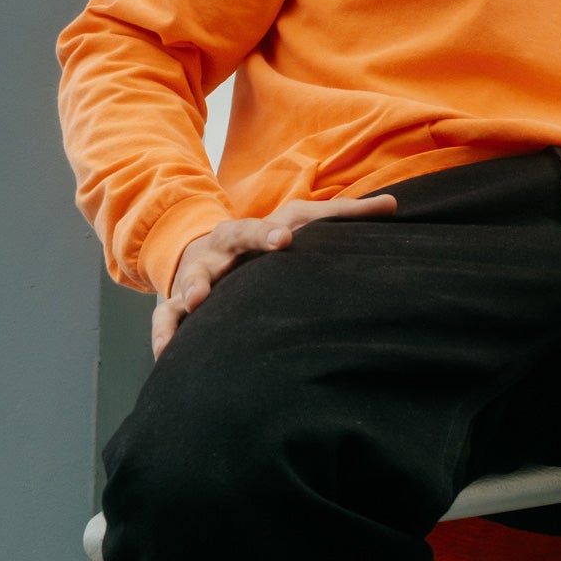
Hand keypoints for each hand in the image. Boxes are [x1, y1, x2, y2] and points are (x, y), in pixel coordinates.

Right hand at [154, 193, 398, 356]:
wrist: (200, 248)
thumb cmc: (264, 240)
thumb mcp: (296, 222)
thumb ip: (343, 215)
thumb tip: (394, 204)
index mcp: (249, 230)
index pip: (263, 226)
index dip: (271, 233)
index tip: (285, 240)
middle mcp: (220, 248)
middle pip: (229, 242)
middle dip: (231, 256)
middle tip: (237, 270)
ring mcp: (196, 274)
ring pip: (191, 280)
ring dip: (191, 290)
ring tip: (194, 303)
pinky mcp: (176, 303)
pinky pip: (166, 321)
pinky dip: (165, 336)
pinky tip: (166, 356)